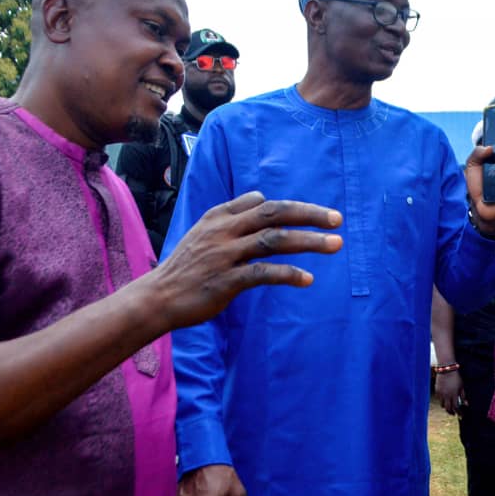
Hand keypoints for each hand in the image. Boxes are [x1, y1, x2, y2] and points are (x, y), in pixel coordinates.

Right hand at [146, 191, 342, 330]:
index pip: (262, 203)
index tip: (317, 216)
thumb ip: (233, 213)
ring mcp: (224, 256)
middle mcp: (224, 231)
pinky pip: (263, 274)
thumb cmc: (186, 267)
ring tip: (336, 245)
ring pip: (274, 241)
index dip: (293, 208)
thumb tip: (262, 197)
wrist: (156, 298)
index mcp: (219, 217)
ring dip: (308, 242)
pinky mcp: (225, 282)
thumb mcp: (204, 231)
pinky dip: (288, 274)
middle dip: (309, 214)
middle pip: (274, 214)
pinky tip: (307, 279)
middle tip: (338, 219)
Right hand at [434, 370, 464, 414]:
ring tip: (449, 407)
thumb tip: (466, 404)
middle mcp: (446, 396)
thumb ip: (463, 396)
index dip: (459, 413)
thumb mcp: (462, 386)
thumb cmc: (456, 377)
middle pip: (448, 408)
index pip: (456, 407)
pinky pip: (439, 399)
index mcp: (453, 395)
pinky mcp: (437, 390)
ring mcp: (441, 393)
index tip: (461, 416)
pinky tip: (445, 399)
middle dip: (451, 412)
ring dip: (446, 407)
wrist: (446, 369)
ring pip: (442, 405)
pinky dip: (442, 401)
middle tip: (454, 414)